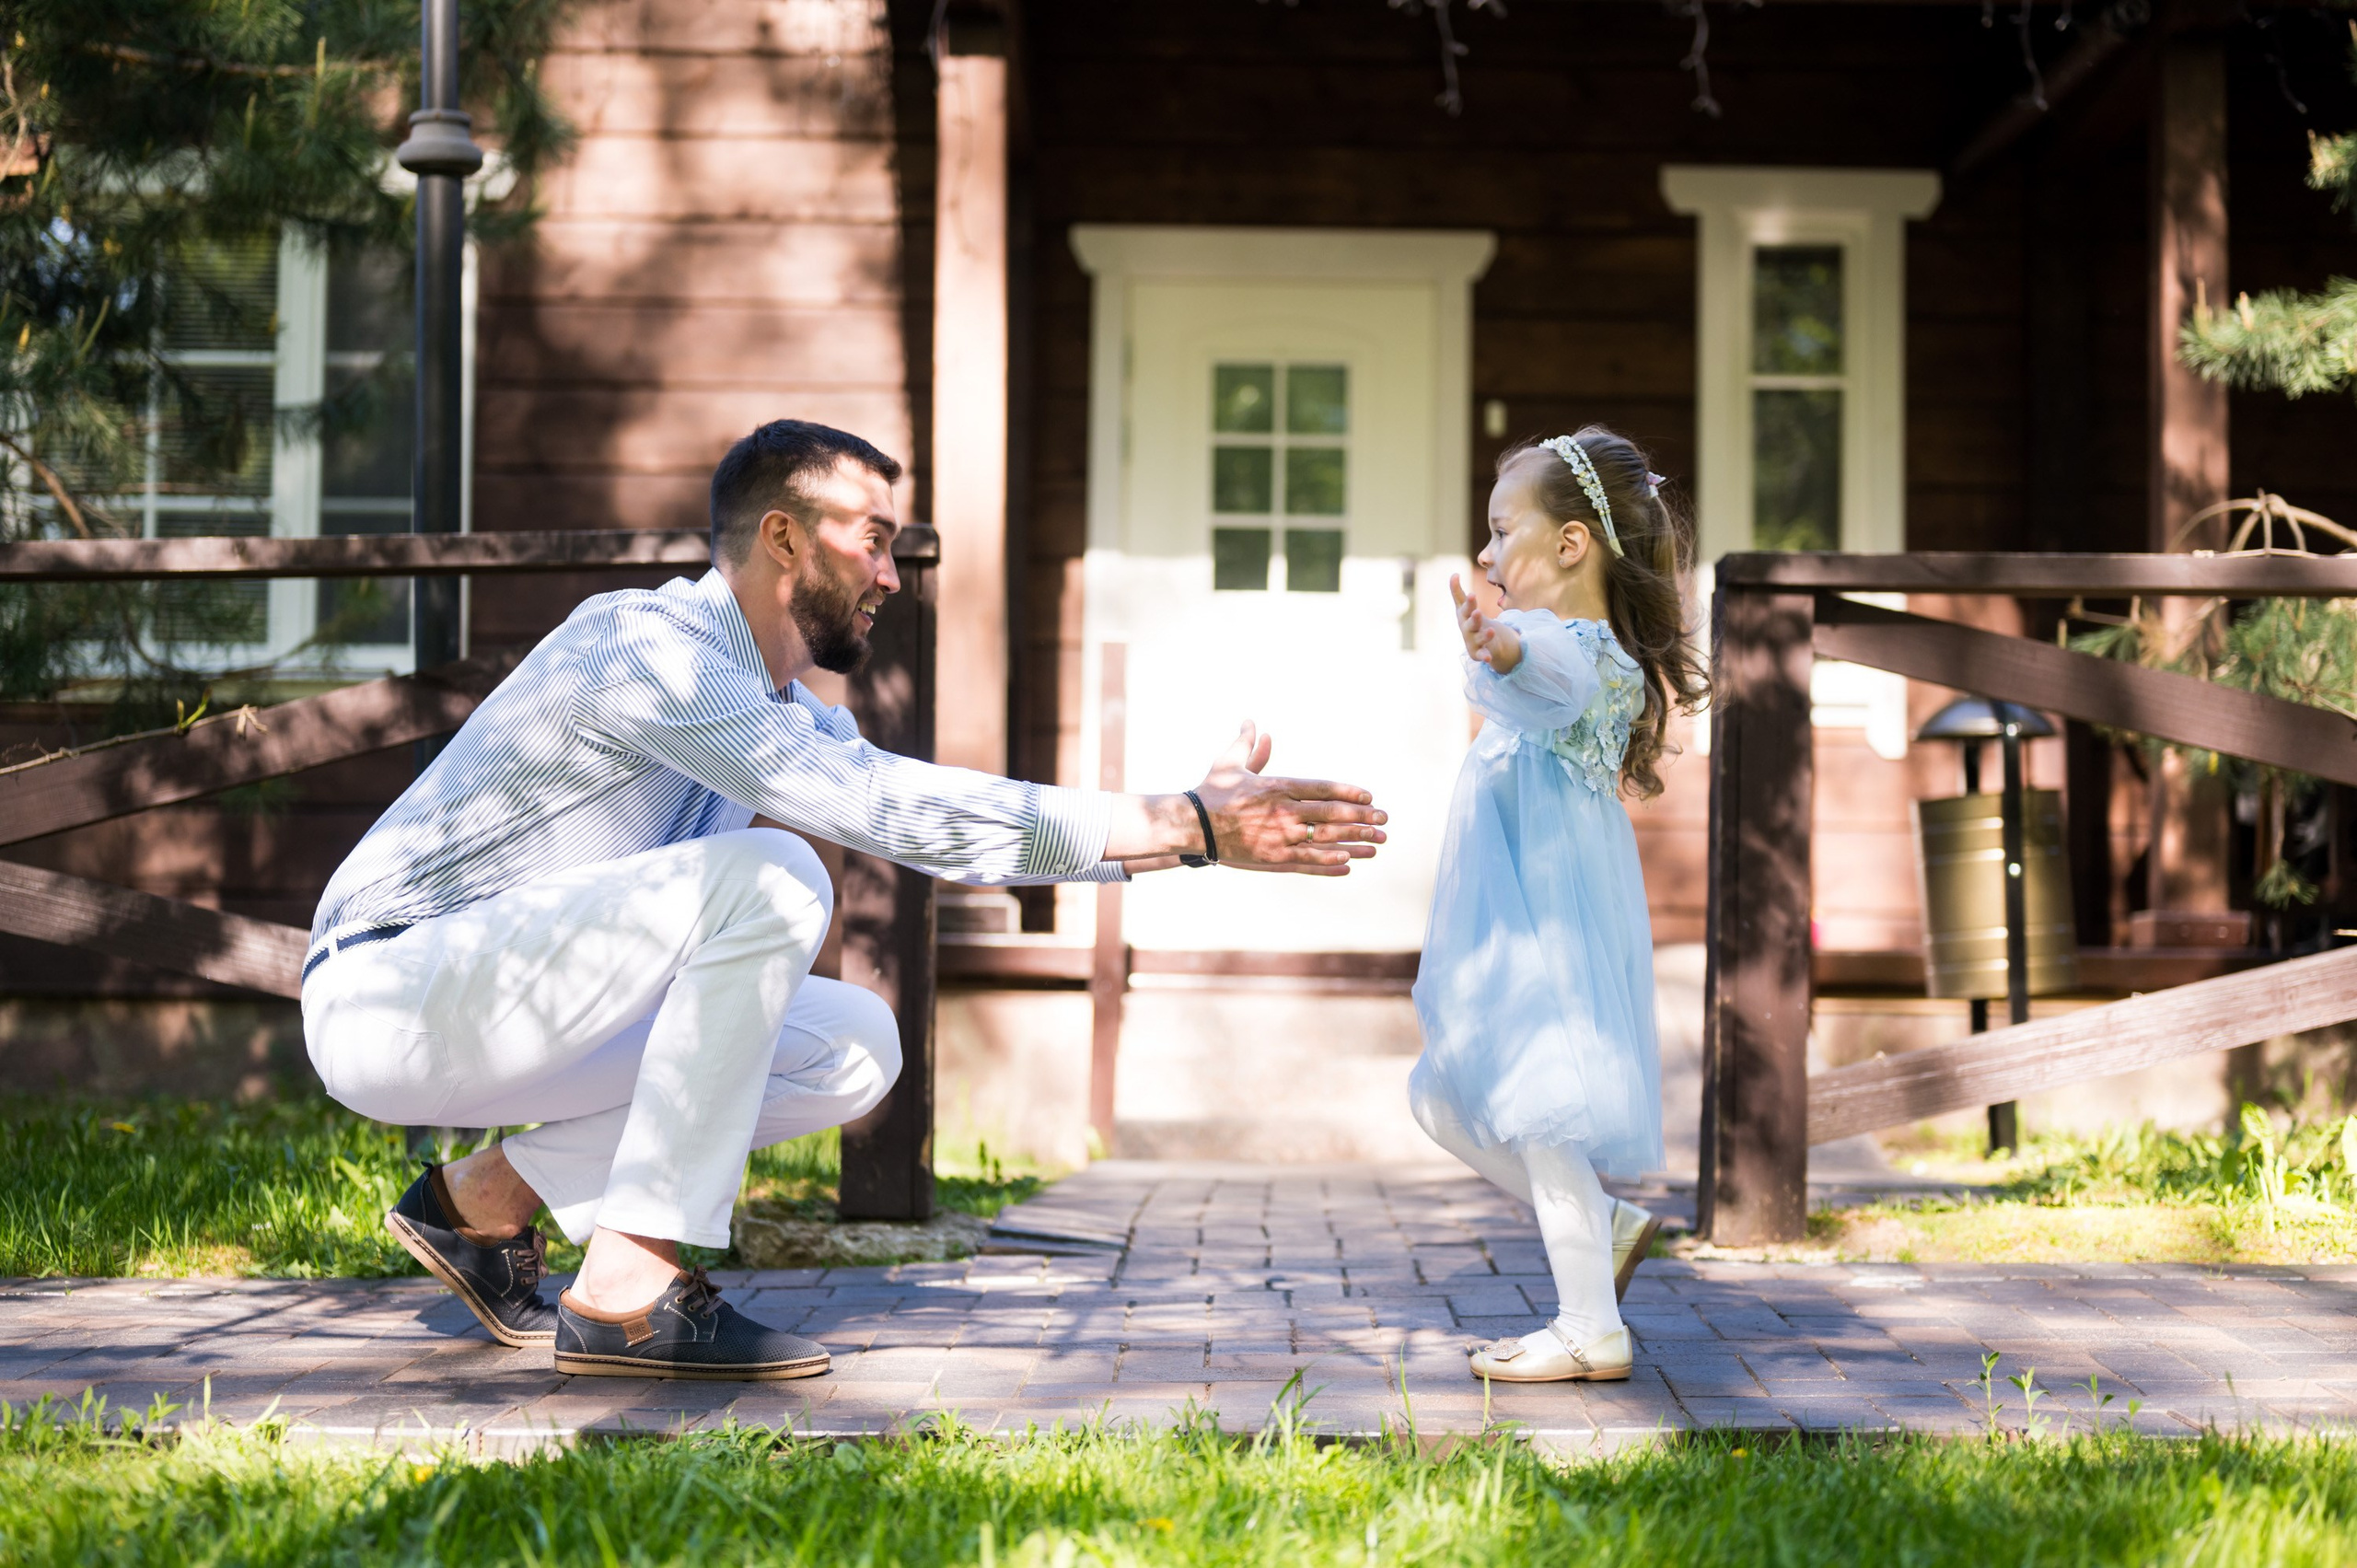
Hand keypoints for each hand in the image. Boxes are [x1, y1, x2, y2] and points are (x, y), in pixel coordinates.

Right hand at [1190, 722, 1386, 876]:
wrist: (1192, 825)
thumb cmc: (1211, 792)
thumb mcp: (1230, 763)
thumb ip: (1248, 744)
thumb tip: (1252, 722)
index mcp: (1277, 786)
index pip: (1322, 788)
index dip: (1349, 792)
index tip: (1369, 797)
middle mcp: (1283, 811)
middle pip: (1331, 814)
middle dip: (1362, 818)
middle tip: (1384, 821)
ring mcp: (1279, 837)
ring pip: (1325, 839)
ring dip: (1355, 841)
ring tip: (1377, 844)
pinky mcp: (1272, 858)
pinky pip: (1307, 862)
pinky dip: (1329, 862)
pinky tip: (1349, 862)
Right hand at [1451, 574, 1521, 673]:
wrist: (1479, 641)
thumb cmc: (1471, 620)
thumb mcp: (1465, 607)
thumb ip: (1458, 593)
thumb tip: (1453, 574)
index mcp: (1464, 616)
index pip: (1466, 608)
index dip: (1469, 602)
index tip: (1472, 594)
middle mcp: (1467, 628)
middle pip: (1471, 623)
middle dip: (1474, 618)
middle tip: (1477, 613)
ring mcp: (1472, 641)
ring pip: (1478, 638)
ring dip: (1484, 635)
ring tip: (1491, 630)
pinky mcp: (1478, 653)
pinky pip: (1481, 655)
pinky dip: (1484, 656)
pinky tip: (1488, 658)